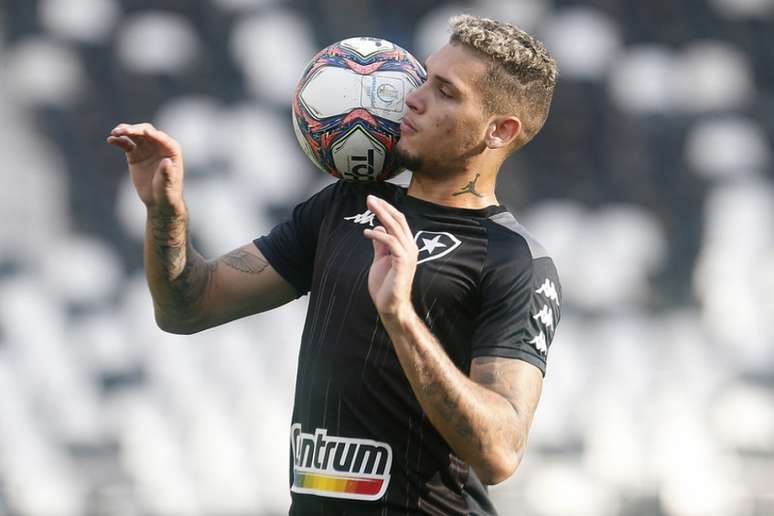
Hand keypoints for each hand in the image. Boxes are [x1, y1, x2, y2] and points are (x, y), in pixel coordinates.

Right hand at [107, 122, 184, 214]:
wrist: (157, 200)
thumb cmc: (167, 191)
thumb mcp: (167, 183)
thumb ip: (167, 173)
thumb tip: (166, 162)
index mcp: (171, 150)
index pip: (162, 139)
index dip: (154, 134)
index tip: (144, 131)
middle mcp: (159, 145)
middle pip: (146, 131)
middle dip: (136, 130)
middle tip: (123, 131)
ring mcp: (146, 148)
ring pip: (135, 134)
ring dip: (125, 131)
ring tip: (115, 133)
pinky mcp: (135, 153)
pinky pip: (126, 143)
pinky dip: (118, 141)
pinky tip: (111, 140)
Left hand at [363, 195, 417, 318]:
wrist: (391, 306)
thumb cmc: (386, 285)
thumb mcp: (380, 259)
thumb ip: (380, 245)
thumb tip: (378, 227)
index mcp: (406, 246)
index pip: (399, 221)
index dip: (386, 209)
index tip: (373, 200)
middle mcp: (410, 247)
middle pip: (398, 219)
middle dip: (383, 207)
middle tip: (369, 198)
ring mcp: (408, 254)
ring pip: (395, 227)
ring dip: (381, 214)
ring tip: (369, 206)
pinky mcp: (402, 262)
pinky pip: (391, 242)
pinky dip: (379, 235)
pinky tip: (367, 233)